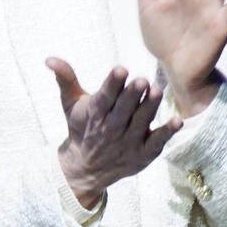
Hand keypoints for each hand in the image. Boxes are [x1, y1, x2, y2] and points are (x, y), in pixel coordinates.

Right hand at [48, 58, 181, 207]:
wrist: (85, 168)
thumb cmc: (82, 127)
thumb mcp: (71, 104)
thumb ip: (66, 79)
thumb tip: (50, 58)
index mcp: (95, 114)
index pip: (104, 98)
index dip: (112, 84)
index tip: (120, 69)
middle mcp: (111, 129)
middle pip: (123, 111)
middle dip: (132, 95)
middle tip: (141, 79)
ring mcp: (128, 143)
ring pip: (140, 124)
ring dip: (149, 108)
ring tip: (156, 91)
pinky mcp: (144, 154)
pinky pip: (156, 143)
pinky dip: (166, 133)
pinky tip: (177, 121)